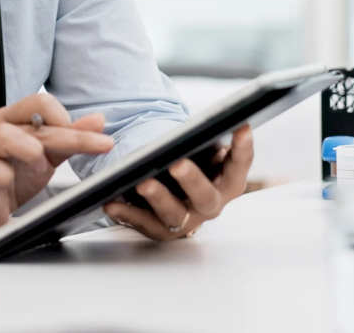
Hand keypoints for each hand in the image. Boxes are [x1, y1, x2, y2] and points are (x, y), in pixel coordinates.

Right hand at [0, 93, 113, 253]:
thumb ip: (69, 138)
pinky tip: (10, 182)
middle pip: (34, 118)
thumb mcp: (45, 158)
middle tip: (99, 146)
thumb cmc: (7, 179)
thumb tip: (98, 120)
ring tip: (42, 169)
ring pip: (5, 135)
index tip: (98, 139)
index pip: (43, 103)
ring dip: (32, 151)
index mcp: (13, 119)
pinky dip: (5, 175)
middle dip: (71, 134)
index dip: (70, 119)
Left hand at [104, 124, 253, 240]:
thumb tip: (201, 123)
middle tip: (178, 163)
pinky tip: (111, 202)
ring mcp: (187, 220)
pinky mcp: (162, 230)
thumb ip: (202, 140)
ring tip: (142, 183)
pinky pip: (143, 224)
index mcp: (226, 181)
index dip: (242, 148)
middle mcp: (210, 203)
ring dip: (157, 198)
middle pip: (205, 197)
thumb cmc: (192, 163)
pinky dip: (126, 213)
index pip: (239, 164)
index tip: (242, 126)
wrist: (174, 191)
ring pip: (173, 214)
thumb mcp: (201, 151)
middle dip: (192, 180)